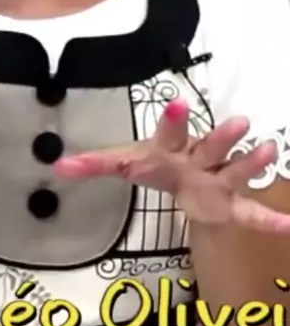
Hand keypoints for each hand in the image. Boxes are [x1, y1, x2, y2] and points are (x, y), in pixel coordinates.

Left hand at [54, 98, 289, 234]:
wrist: (180, 181)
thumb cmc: (153, 165)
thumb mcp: (125, 164)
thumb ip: (95, 166)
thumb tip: (57, 166)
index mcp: (171, 148)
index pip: (171, 133)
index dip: (174, 121)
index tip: (178, 104)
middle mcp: (199, 160)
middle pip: (211, 147)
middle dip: (223, 137)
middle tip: (240, 122)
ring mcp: (217, 181)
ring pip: (235, 170)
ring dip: (251, 162)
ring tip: (269, 148)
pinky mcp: (230, 205)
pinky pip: (252, 213)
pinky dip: (271, 221)